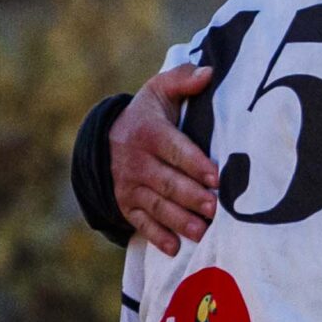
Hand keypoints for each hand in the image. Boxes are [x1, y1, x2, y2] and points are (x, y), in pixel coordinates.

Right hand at [113, 64, 220, 253]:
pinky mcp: (126, 205)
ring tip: (202, 232)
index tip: (215, 175)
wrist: (105, 139)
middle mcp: (136, 161)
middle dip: (191, 196)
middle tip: (215, 208)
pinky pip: (140, 222)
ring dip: (179, 220)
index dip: (194, 162)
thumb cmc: (147, 114)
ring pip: (156, 205)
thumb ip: (182, 80)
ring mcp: (129, 186)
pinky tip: (175, 249)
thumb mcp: (159, 91)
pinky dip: (156, 236)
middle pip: (167, 182)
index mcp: (148, 133)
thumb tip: (209, 72)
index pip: (173, 149)